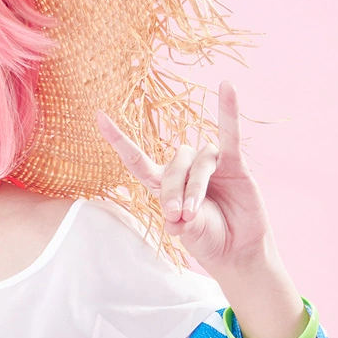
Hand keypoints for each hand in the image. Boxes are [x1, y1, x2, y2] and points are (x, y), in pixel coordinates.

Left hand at [96, 81, 270, 271]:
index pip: (137, 160)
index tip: (99, 117)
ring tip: (194, 214)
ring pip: (198, 165)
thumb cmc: (208, 240)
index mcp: (163, 185)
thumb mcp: (187, 233)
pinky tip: (227, 87)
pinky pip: (230, 134)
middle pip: (172, 168)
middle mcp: (184, 170)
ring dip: (195, 188)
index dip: (119, 140)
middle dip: (173, 192)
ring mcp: (209, 164)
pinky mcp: (234, 163)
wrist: (238, 250)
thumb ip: (181, 222)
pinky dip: (228, 111)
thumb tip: (175, 216)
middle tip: (178, 216)